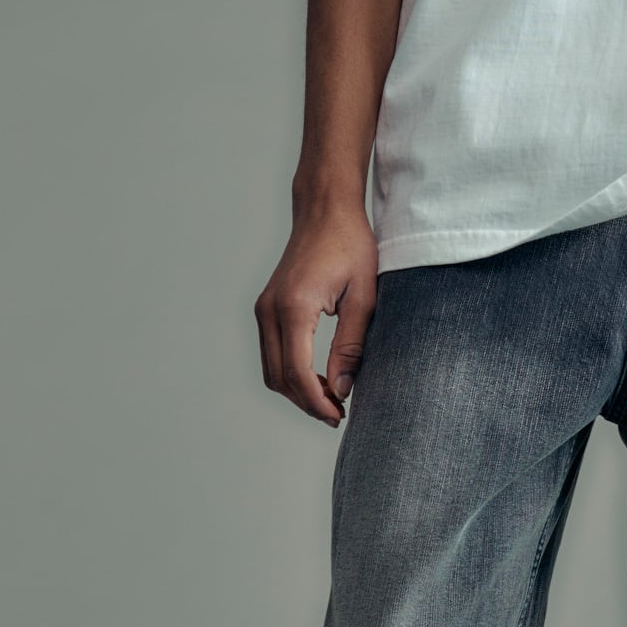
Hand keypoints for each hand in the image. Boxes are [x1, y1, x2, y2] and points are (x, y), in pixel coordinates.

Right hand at [254, 203, 379, 426]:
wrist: (325, 210)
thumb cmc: (350, 245)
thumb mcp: (363, 296)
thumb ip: (352, 345)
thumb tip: (342, 389)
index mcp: (295, 306)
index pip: (297, 372)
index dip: (317, 402)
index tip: (339, 415)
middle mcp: (270, 309)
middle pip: (278, 377)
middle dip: (306, 402)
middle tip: (338, 414)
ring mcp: (264, 308)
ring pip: (270, 370)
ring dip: (297, 391)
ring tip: (331, 399)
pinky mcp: (267, 307)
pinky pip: (272, 353)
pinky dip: (290, 373)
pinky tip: (319, 378)